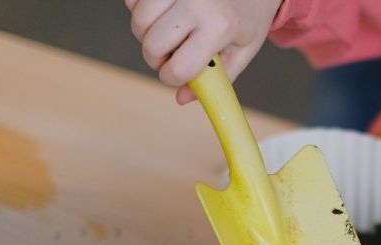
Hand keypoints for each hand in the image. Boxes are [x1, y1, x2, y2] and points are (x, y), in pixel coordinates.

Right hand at [125, 0, 282, 103]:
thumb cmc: (247, 16)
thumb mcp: (243, 50)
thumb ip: (217, 78)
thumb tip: (181, 98)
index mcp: (220, 27)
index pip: (180, 67)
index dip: (172, 78)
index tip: (178, 74)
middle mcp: (197, 4)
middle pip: (152, 45)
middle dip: (155, 59)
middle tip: (171, 54)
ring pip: (138, 21)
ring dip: (145, 34)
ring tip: (167, 33)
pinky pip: (133, 0)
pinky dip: (140, 10)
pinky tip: (161, 12)